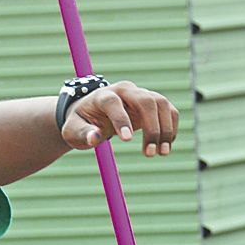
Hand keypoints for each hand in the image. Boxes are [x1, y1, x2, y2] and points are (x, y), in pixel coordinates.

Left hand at [61, 81, 176, 156]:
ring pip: (161, 104)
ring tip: (162, 153)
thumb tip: (93, 137)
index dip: (121, 120)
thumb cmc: (81, 123)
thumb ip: (83, 133)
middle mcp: (124, 90)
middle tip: (149, 154)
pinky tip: (165, 146)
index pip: (114, 103)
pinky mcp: (152, 102)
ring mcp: (140, 94)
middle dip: (151, 127)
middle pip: (145, 100)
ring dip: (165, 129)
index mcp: (102, 95)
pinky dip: (171, 128)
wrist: (93, 114)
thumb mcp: (73, 130)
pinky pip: (169, 111)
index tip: (126, 141)